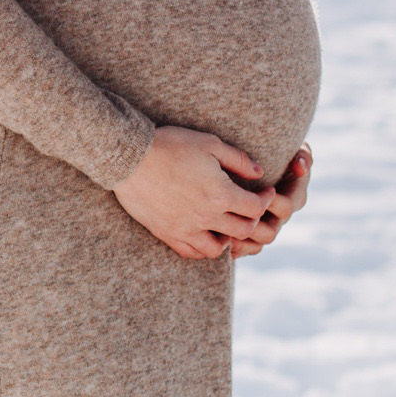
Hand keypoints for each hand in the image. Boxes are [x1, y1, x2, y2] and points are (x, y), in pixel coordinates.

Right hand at [111, 126, 271, 259]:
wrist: (130, 157)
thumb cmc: (171, 145)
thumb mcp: (209, 143)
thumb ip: (238, 159)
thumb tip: (259, 172)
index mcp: (221, 193)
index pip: (256, 208)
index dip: (266, 200)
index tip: (266, 192)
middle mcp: (207, 216)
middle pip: (243, 230)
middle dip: (252, 220)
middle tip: (249, 209)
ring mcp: (187, 228)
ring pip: (218, 249)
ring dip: (229, 239)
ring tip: (227, 225)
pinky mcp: (168, 234)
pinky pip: (192, 253)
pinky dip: (204, 249)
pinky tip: (205, 236)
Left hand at [228, 143, 310, 258]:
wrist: (253, 165)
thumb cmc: (276, 153)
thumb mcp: (293, 150)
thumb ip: (302, 155)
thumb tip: (301, 167)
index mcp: (292, 198)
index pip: (287, 207)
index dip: (275, 202)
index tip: (262, 191)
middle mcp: (279, 217)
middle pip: (270, 232)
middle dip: (254, 225)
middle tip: (235, 214)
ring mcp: (265, 228)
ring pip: (257, 245)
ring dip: (242, 240)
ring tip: (225, 230)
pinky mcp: (250, 235)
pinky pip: (244, 249)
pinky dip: (234, 247)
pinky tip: (219, 239)